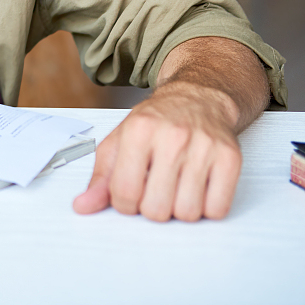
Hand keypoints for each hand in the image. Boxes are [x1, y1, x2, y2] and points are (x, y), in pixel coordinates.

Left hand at [73, 81, 242, 220]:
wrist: (197, 99)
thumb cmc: (155, 123)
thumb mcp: (119, 141)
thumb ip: (100, 177)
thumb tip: (82, 206)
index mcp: (138, 130)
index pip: (124, 192)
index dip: (124, 204)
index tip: (129, 195)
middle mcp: (172, 136)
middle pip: (156, 209)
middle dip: (151, 208)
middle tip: (154, 190)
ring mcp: (204, 147)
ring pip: (187, 213)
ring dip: (179, 209)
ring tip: (175, 188)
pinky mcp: (230, 158)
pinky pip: (217, 209)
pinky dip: (206, 208)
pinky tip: (197, 189)